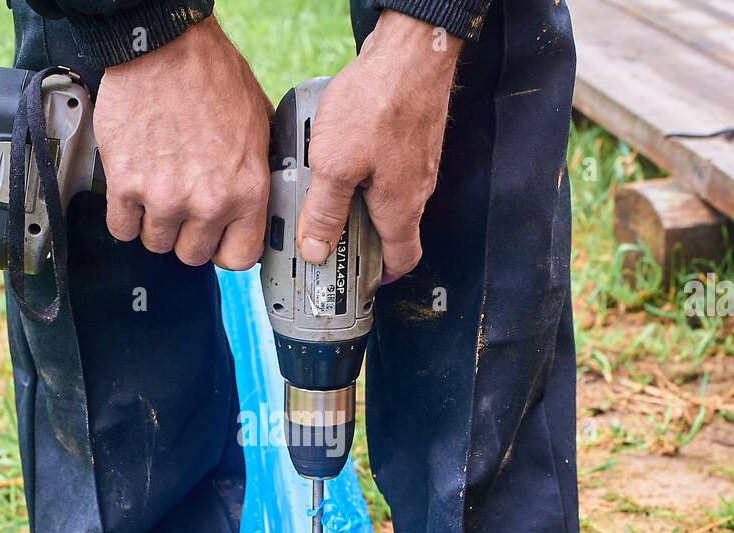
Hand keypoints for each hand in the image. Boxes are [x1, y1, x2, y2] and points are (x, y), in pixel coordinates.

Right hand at [95, 18, 271, 269]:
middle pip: (192, 255)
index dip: (224, 249)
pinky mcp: (126, 185)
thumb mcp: (257, 123)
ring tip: (157, 191)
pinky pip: (121, 228)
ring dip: (154, 223)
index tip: (215, 239)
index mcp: (247, 188)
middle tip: (182, 206)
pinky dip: (124, 215)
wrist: (163, 45)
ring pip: (156, 244)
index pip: (239, 257)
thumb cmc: (210, 74)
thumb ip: (254, 171)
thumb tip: (254, 199)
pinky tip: (132, 191)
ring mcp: (165, 196)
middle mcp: (208, 200)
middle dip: (186, 234)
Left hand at [297, 11, 461, 280]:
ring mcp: (418, 162)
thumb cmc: (377, 102)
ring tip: (325, 194)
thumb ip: (324, 211)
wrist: (411, 49)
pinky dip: (366, 174)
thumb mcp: (335, 164)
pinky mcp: (412, 137)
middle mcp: (417, 189)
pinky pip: (389, 169)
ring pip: (389, 198)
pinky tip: (340, 156)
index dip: (381, 276)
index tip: (358, 282)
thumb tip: (314, 251)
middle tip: (328, 238)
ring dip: (360, 204)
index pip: (403, 260)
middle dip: (362, 240)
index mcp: (401, 207)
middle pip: (393, 231)